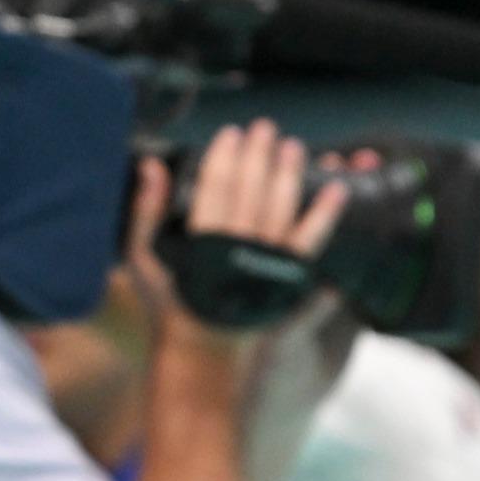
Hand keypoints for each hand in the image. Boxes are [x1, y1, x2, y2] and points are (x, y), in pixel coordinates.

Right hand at [128, 121, 349, 354]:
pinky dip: (325, 215)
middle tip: (265, 128)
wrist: (203, 352)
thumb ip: (144, 212)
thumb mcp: (143, 260)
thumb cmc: (169, 305)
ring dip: (289, 174)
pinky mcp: (287, 279)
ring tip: (293, 147)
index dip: (225, 156)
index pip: (215, 186)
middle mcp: (236, 250)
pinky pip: (311, 241)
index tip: (231, 133)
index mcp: (200, 243)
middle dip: (259, 154)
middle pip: (252, 190)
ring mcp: (265, 265)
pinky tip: (336, 190)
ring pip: (282, 208)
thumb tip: (151, 166)